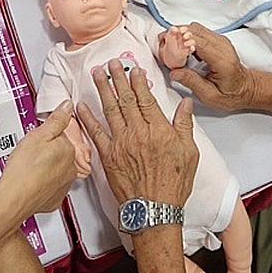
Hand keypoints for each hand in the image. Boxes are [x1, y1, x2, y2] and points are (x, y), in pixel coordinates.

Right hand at [0, 107, 79, 217]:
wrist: (13, 198)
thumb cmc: (23, 169)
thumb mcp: (38, 135)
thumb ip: (56, 120)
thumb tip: (67, 106)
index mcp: (68, 150)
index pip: (61, 136)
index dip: (47, 136)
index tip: (37, 139)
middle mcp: (70, 169)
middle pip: (60, 154)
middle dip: (47, 152)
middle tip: (30, 154)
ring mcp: (63, 186)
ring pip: (56, 171)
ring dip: (46, 168)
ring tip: (29, 168)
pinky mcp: (54, 199)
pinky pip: (51, 187)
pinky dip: (42, 184)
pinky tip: (31, 181)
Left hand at [76, 59, 198, 206]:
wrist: (154, 209)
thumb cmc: (173, 184)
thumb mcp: (190, 152)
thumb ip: (185, 125)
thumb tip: (186, 103)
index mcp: (158, 129)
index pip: (146, 98)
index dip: (138, 82)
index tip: (134, 69)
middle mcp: (138, 132)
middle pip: (126, 99)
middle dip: (118, 78)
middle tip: (112, 63)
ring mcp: (120, 143)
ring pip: (110, 109)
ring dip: (103, 89)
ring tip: (98, 73)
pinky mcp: (108, 156)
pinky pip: (95, 133)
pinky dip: (87, 118)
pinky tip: (81, 105)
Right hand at [166, 23, 258, 112]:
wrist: (245, 88)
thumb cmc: (231, 94)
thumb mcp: (210, 96)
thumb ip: (192, 82)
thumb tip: (174, 72)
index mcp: (222, 60)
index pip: (201, 43)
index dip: (183, 41)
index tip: (168, 44)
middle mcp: (222, 46)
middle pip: (195, 30)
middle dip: (176, 35)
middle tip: (163, 46)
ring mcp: (220, 40)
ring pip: (195, 28)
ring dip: (180, 34)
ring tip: (169, 47)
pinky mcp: (216, 39)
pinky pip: (198, 31)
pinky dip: (185, 36)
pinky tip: (180, 48)